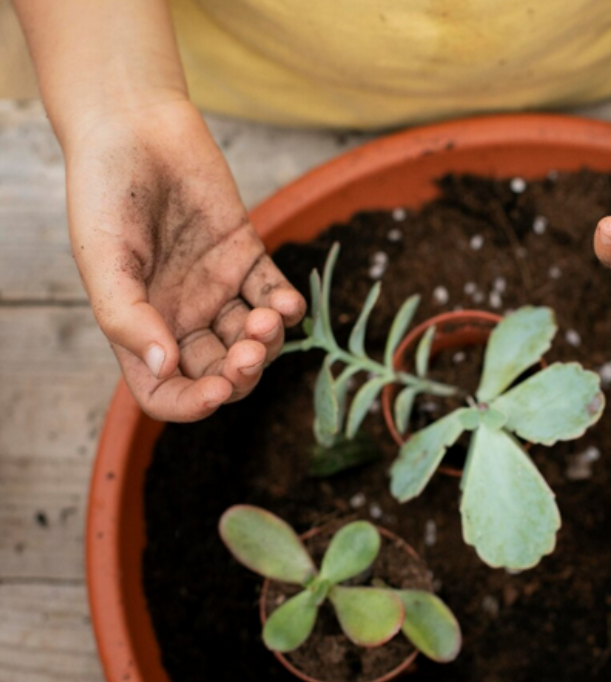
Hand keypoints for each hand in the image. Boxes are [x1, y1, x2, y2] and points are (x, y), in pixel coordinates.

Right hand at [65, 100, 305, 420]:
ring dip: (268, 342)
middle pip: (220, 371)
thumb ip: (127, 317)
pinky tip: (285, 302)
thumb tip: (164, 365)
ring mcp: (217, 288)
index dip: (192, 404)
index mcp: (141, 327)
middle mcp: (181, 316)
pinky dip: (287, 308)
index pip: (167, 390)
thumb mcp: (103, 259)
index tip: (216, 391)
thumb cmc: (105, 192)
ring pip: (254, 340)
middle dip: (240, 374)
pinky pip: (274, 295)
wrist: (135, 128)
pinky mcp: (246, 257)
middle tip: (249, 352)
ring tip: (266, 318)